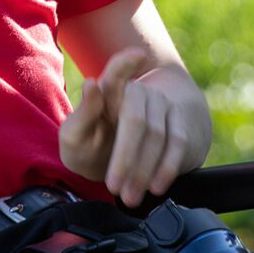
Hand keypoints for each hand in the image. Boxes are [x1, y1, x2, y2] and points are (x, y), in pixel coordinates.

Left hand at [57, 48, 199, 207]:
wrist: (120, 164)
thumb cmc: (90, 146)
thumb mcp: (74, 136)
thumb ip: (81, 114)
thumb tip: (92, 83)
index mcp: (108, 90)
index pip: (118, 70)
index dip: (127, 62)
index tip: (138, 56)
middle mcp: (138, 93)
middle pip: (135, 118)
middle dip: (125, 157)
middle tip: (114, 186)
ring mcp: (161, 107)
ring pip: (157, 135)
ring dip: (144, 170)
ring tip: (129, 196)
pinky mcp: (179, 127)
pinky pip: (178, 145)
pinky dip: (167, 168)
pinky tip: (156, 187)